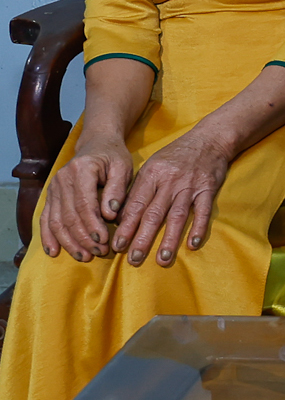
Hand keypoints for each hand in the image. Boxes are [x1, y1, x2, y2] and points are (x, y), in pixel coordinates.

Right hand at [39, 134, 133, 262]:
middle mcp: (62, 179)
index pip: (85, 204)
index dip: (93, 225)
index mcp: (81, 170)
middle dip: (83, 238)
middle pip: (69, 216)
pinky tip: (54, 251)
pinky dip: (49, 236)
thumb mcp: (123, 167)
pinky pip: (46, 219)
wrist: (96, 143)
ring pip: (57, 221)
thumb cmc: (113, 156)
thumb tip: (110, 214)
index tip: (104, 241)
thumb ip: (117, 189)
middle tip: (99, 252)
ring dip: (69, 242)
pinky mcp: (50, 196)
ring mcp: (53, 188)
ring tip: (84, 256)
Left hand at [110, 125, 234, 266]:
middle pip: (153, 214)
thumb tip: (121, 217)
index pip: (135, 205)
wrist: (210, 138)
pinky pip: (203, 211)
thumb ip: (138, 190)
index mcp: (151, 175)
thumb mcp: (152, 166)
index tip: (117, 246)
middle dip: (142, 238)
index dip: (125, 227)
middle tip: (134, 260)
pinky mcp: (208, 189)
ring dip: (169, 239)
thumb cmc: (176, 155)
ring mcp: (189, 186)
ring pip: (177, 216)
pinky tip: (193, 245)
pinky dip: (198, 228)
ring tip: (162, 259)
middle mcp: (169, 181)